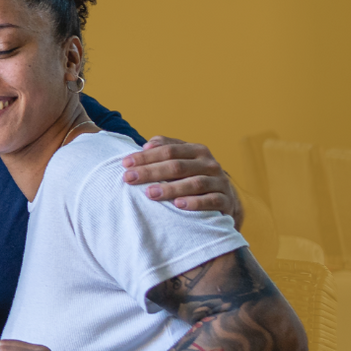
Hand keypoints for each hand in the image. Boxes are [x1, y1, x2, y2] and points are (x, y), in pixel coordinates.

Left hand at [121, 137, 243, 226]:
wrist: (224, 198)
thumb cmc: (193, 176)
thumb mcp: (182, 159)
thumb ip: (164, 148)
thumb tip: (146, 145)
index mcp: (197, 150)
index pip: (168, 150)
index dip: (146, 157)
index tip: (125, 164)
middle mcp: (210, 164)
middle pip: (177, 166)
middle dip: (151, 172)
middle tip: (129, 179)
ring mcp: (220, 182)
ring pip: (194, 184)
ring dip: (170, 189)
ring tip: (150, 193)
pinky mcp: (225, 200)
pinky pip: (211, 201)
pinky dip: (195, 203)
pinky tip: (178, 205)